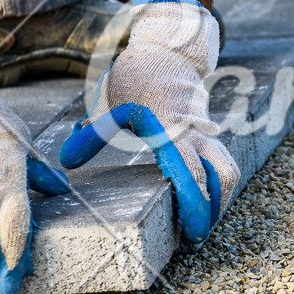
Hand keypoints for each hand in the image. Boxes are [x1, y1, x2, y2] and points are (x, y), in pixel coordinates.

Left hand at [59, 0, 239, 241]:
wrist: (163, 54)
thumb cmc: (134, 83)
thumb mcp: (109, 107)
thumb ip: (92, 136)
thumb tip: (66, 161)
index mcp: (171, 130)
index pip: (192, 174)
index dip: (195, 206)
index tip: (191, 231)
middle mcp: (195, 133)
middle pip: (219, 178)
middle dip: (211, 212)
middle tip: (194, 238)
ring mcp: (206, 133)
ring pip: (228, 171)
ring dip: (220, 201)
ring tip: (201, 225)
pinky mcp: (210, 134)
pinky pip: (223, 163)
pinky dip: (219, 186)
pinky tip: (205, 203)